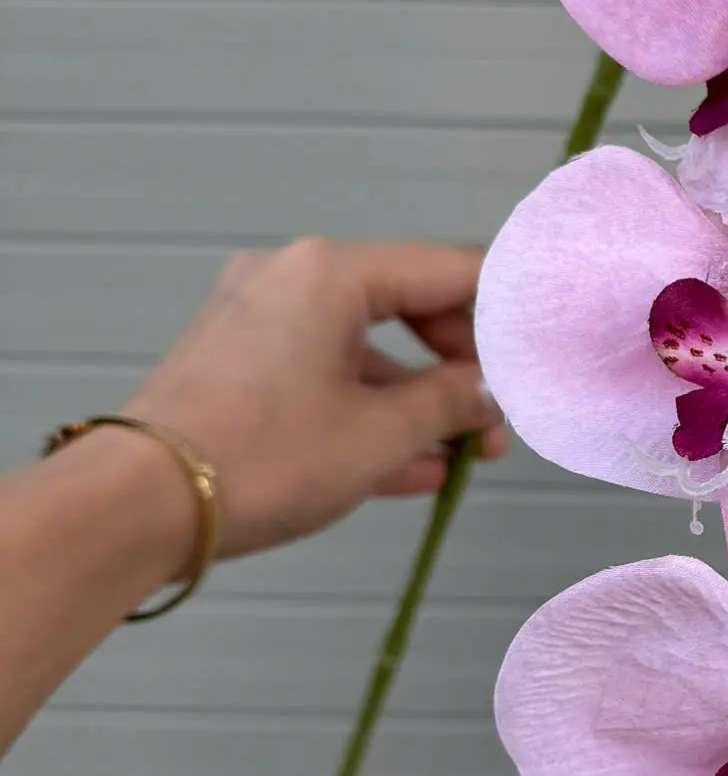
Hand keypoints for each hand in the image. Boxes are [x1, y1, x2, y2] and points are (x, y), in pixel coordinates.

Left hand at [127, 237, 507, 564]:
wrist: (137, 503)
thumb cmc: (265, 457)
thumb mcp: (381, 436)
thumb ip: (452, 404)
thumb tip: (489, 394)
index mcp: (332, 272)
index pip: (451, 271)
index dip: (506, 314)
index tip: (542, 354)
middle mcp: (291, 277)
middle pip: (408, 306)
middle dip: (460, 369)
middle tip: (497, 425)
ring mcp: (256, 318)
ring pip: (363, 348)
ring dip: (416, 400)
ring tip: (460, 459)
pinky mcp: (234, 362)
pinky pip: (321, 373)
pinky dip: (365, 409)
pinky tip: (408, 468)